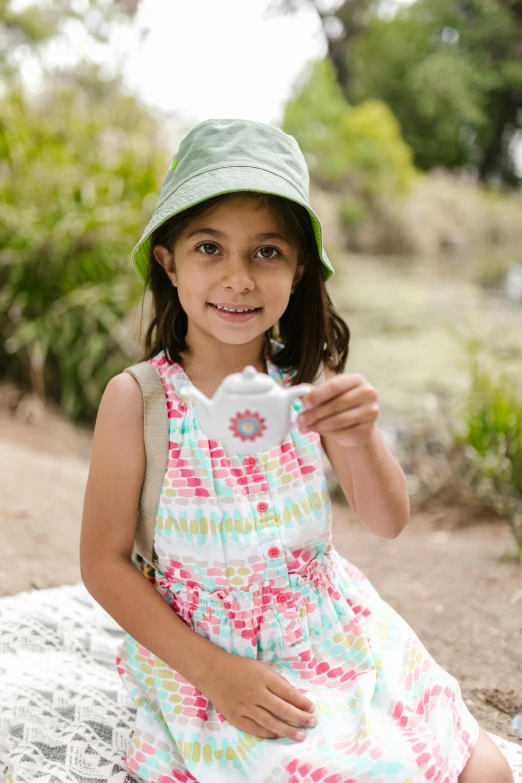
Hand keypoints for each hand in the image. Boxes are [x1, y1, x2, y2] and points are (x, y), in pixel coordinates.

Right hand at [201, 654, 315, 740]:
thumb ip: (277, 682)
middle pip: (282, 709)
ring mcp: (245, 707)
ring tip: (300, 735)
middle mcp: (256, 693)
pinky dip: (268, 733)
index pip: (287, 692)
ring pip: (270, 722)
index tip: (312, 709)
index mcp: (264, 677)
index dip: (301, 702)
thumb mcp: (261, 668)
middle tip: (312, 723)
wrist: (213, 672)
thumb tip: (295, 697)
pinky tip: (279, 735)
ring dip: (287, 730)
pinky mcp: (236, 717)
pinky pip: (255, 728)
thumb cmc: (241, 668)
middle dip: (299, 717)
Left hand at [297, 372, 378, 448]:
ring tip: (305, 427)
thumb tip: (298, 392)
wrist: (357, 424)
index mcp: (356, 380)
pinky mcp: (367, 430)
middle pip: (336, 404)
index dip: (318, 394)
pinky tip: (317, 431)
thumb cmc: (340, 405)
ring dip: (318, 425)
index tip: (304, 402)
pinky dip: (326, 433)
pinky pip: (343, 432)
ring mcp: (370, 412)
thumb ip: (315, 393)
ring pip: (338, 420)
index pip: (335, 385)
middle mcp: (368, 394)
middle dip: (315, 413)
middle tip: (300, 419)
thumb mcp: (329, 395)